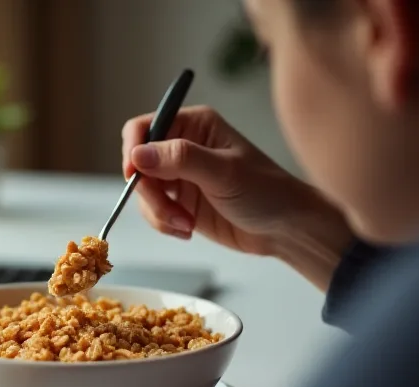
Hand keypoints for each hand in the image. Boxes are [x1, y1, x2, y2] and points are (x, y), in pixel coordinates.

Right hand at [122, 106, 352, 289]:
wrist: (285, 228)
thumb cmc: (266, 191)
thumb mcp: (223, 172)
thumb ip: (179, 159)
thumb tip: (138, 155)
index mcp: (194, 125)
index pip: (144, 127)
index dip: (133, 150)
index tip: (134, 176)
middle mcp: (182, 147)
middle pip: (138, 163)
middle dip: (148, 191)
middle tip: (170, 210)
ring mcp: (179, 176)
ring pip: (142, 191)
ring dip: (158, 212)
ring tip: (184, 224)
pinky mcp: (180, 202)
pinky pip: (153, 211)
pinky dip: (163, 223)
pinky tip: (187, 229)